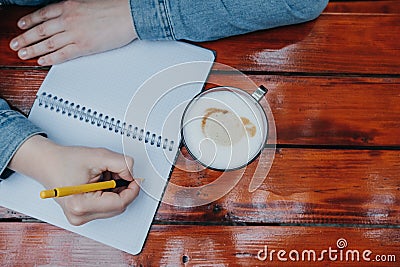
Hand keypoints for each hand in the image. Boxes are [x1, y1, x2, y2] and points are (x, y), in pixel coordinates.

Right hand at [8, 135, 139, 225]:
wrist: (46, 163)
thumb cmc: (65, 160)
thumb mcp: (98, 156)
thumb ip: (121, 164)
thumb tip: (133, 174)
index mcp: (81, 205)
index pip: (120, 203)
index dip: (132, 190)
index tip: (136, 179)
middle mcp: (79, 216)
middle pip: (118, 207)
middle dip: (123, 188)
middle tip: (117, 171)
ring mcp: (80, 217)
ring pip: (114, 207)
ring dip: (116, 190)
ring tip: (103, 175)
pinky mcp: (82, 215)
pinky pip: (106, 206)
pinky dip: (108, 193)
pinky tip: (99, 182)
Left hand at [9, 0, 136, 65]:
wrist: (129, 15)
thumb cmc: (115, 9)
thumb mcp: (88, 4)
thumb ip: (75, 11)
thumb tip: (67, 18)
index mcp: (69, 6)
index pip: (43, 14)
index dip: (30, 20)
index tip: (22, 25)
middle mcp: (68, 19)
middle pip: (41, 30)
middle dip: (25, 38)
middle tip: (16, 44)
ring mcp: (75, 34)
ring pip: (47, 43)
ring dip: (33, 49)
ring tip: (24, 54)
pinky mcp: (83, 46)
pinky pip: (62, 54)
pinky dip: (50, 58)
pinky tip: (43, 61)